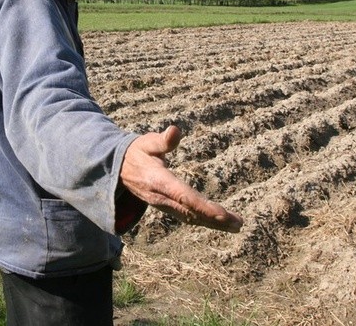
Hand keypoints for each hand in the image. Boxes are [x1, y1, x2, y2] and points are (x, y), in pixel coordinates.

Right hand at [119, 125, 243, 232]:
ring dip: (213, 223)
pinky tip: (220, 222)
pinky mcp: (167, 207)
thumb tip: (175, 130)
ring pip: (190, 218)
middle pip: (191, 212)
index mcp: (158, 181)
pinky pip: (187, 217)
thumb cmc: (137, 152)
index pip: (184, 196)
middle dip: (214, 219)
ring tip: (235, 225)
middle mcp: (162, 197)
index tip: (222, 214)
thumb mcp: (147, 142)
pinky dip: (204, 221)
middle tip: (238, 224)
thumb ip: (163, 140)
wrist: (118, 169)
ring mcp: (164, 205)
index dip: (203, 207)